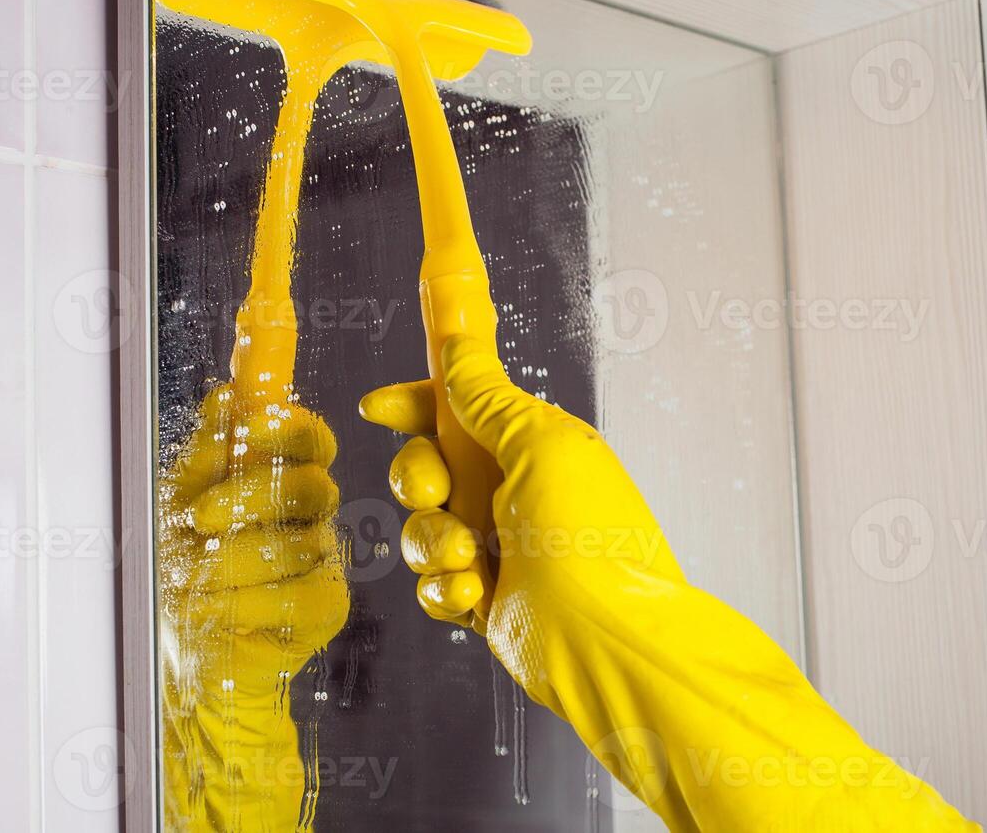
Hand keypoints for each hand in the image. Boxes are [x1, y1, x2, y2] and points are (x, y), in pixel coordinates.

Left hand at [158, 383, 348, 830]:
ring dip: (232, 561)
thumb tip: (231, 392)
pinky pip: (297, 595)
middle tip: (200, 519)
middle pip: (310, 483)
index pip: (309, 436)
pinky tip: (219, 610)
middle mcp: (310, 514)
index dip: (288, 427)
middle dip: (247, 497)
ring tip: (196, 578)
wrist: (176, 647)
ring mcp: (323, 560)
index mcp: (280, 476)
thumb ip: (211, 446)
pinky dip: (246, 603)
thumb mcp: (180, 496)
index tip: (249, 429)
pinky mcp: (325, 607)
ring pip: (298, 543)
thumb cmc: (178, 567)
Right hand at [359, 335, 680, 696]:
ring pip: (420, 528)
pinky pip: (431, 585)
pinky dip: (444, 589)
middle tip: (435, 493)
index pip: (459, 410)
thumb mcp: (538, 444)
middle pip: (425, 466)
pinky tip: (474, 596)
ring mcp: (496, 549)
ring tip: (470, 561)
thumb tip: (456, 346)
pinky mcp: (483, 600)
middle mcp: (511, 493)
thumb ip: (487, 397)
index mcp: (530, 446)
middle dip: (417, 477)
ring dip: (432, 542)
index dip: (414, 405)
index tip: (380, 407)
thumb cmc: (586, 535)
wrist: (606, 641)